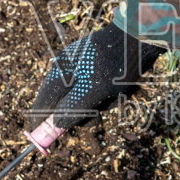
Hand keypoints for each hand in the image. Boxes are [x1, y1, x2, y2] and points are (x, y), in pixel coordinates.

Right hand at [28, 23, 163, 130]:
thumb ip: (71, 110)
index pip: (41, 105)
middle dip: (85, 113)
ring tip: (117, 94)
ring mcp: (79, 67)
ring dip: (101, 104)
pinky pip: (96, 90)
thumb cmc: (115, 65)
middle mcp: (64, 71)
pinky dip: (108, 95)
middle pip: (65, 105)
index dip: (41, 125)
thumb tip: (54, 125)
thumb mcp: (92, 92)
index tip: (43, 144)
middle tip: (100, 112)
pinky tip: (121, 87)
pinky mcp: (95, 66)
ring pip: (84, 99)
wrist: (139, 36)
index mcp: (58, 76)